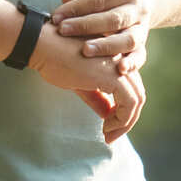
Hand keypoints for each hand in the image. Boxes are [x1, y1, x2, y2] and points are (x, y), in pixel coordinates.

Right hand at [28, 24, 145, 142]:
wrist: (42, 44)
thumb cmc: (55, 58)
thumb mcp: (80, 81)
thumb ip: (96, 95)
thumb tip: (107, 113)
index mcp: (115, 58)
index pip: (130, 87)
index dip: (123, 109)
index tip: (108, 125)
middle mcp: (122, 59)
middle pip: (137, 93)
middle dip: (127, 119)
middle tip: (110, 136)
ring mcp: (119, 65)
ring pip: (137, 99)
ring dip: (126, 122)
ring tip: (108, 135)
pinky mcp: (114, 75)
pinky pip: (130, 102)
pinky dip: (123, 119)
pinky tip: (106, 127)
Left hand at [50, 0, 151, 76]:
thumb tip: (67, 0)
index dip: (77, 8)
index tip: (56, 17)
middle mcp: (138, 8)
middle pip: (114, 19)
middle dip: (86, 26)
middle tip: (63, 30)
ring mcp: (142, 27)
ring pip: (129, 39)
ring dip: (107, 46)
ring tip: (85, 50)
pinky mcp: (143, 43)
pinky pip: (140, 55)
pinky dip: (132, 63)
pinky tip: (119, 70)